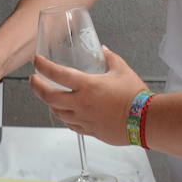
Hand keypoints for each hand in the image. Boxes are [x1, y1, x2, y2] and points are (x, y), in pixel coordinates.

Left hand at [30, 47, 145, 145]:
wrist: (147, 120)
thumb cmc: (135, 94)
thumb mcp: (122, 70)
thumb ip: (110, 58)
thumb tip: (103, 50)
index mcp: (87, 86)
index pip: (57, 73)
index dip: (43, 66)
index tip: (36, 61)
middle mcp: (81, 103)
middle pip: (49, 96)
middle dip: (37, 87)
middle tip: (34, 79)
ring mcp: (84, 119)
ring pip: (57, 112)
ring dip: (50, 103)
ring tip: (48, 95)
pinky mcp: (90, 131)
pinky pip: (71, 125)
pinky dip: (64, 117)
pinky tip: (65, 113)